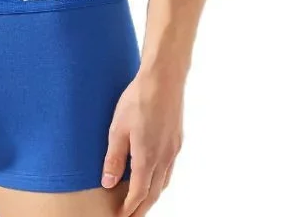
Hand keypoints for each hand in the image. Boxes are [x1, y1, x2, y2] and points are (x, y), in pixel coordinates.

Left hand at [101, 70, 183, 215]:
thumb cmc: (138, 100)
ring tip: (142, 202)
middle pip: (153, 193)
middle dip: (142, 208)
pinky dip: (161, 181)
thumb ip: (113, 157)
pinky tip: (155, 176)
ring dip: (153, 196)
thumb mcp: (118, 128)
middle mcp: (164, 158)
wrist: (163, 80)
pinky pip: (170, 170)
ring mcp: (173, 150)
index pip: (138, 193)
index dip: (130, 208)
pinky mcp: (177, 140)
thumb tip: (108, 183)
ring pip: (164, 182)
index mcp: (147, 158)